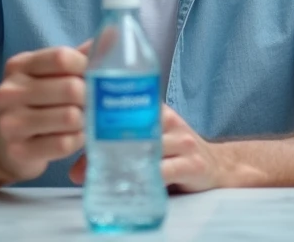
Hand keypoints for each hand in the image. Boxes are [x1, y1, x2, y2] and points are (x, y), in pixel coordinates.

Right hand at [0, 40, 90, 181]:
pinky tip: (76, 137)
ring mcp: (11, 122)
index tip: (97, 77)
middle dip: (92, 97)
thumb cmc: (39, 103)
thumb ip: (79, 56)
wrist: (8, 144)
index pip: (62, 57)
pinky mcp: (19, 151)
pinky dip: (78, 141)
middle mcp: (10, 91)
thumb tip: (113, 33)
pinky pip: (64, 143)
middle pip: (70, 88)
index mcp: (20, 65)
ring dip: (87, 121)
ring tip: (86, 121)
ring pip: (70, 117)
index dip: (87, 67)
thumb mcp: (53, 75)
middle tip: (97, 103)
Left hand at [69, 106, 245, 193]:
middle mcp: (170, 120)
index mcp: (156, 109)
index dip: (99, 117)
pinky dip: (144, 179)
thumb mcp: (150, 140)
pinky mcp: (193, 164)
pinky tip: (131, 187)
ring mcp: (183, 141)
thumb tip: (76, 170)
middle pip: (131, 128)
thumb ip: (117, 146)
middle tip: (81, 166)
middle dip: (102, 147)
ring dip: (119, 166)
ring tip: (98, 178)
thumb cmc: (174, 154)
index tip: (75, 131)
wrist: (218, 166)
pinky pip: (164, 170)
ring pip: (146, 149)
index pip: (124, 106)